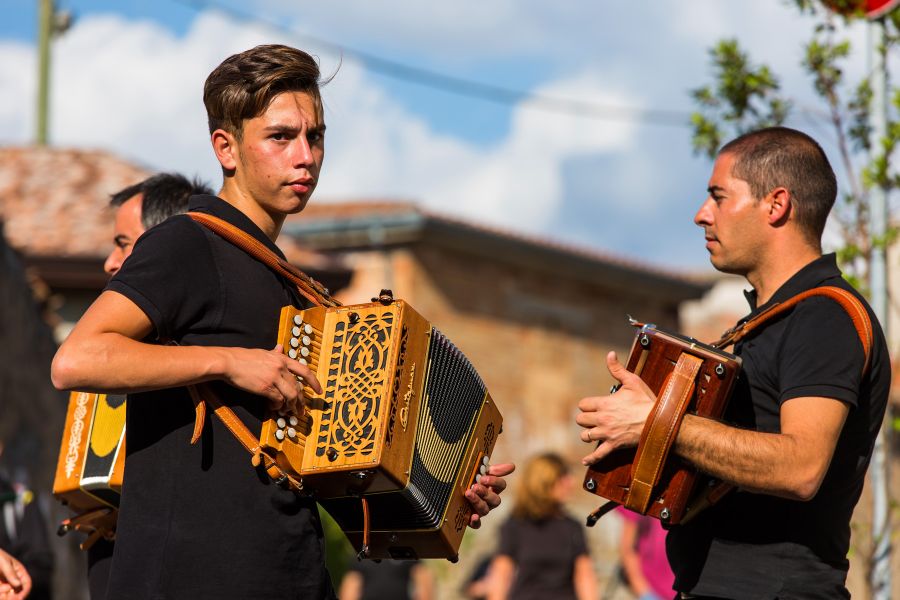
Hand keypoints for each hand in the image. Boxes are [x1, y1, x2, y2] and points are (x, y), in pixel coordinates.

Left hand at [0, 549, 30, 599]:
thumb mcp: (4, 564)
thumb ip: (11, 574)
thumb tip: (19, 584)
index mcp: (19, 571)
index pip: (27, 583)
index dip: (25, 591)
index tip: (20, 598)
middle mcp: (13, 579)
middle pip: (18, 592)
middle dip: (15, 597)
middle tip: (9, 599)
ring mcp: (5, 583)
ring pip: (9, 594)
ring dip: (6, 597)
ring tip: (2, 596)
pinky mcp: (0, 586)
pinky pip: (2, 594)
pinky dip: (1, 595)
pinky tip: (0, 593)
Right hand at [222, 344, 321, 411]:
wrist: (229, 362)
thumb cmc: (243, 357)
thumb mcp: (263, 352)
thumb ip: (274, 353)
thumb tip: (280, 347)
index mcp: (281, 358)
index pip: (304, 371)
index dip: (314, 382)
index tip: (319, 391)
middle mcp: (281, 367)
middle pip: (298, 387)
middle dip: (301, 401)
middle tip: (301, 410)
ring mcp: (274, 378)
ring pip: (291, 395)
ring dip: (291, 406)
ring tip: (288, 412)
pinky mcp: (265, 387)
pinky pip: (278, 400)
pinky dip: (277, 406)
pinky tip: (273, 408)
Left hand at [465, 462, 514, 528]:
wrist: (455, 492)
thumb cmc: (472, 480)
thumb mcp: (481, 472)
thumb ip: (495, 470)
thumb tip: (512, 466)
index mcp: (493, 489)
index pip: (501, 485)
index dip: (494, 482)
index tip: (483, 478)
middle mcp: (489, 501)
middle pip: (495, 500)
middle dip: (485, 493)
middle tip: (475, 486)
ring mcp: (481, 511)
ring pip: (485, 510)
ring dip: (477, 502)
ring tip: (468, 493)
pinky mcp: (471, 520)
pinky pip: (476, 525)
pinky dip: (476, 522)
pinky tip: (473, 517)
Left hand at [576, 351, 655, 465]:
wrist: (659, 422)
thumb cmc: (646, 401)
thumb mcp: (632, 381)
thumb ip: (617, 369)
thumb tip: (609, 354)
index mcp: (604, 403)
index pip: (583, 405)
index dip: (587, 405)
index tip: (593, 406)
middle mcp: (602, 419)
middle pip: (581, 420)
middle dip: (586, 419)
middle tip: (593, 418)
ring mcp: (607, 433)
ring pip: (586, 436)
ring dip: (588, 434)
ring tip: (594, 432)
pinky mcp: (614, 445)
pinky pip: (598, 455)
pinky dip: (591, 459)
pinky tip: (585, 461)